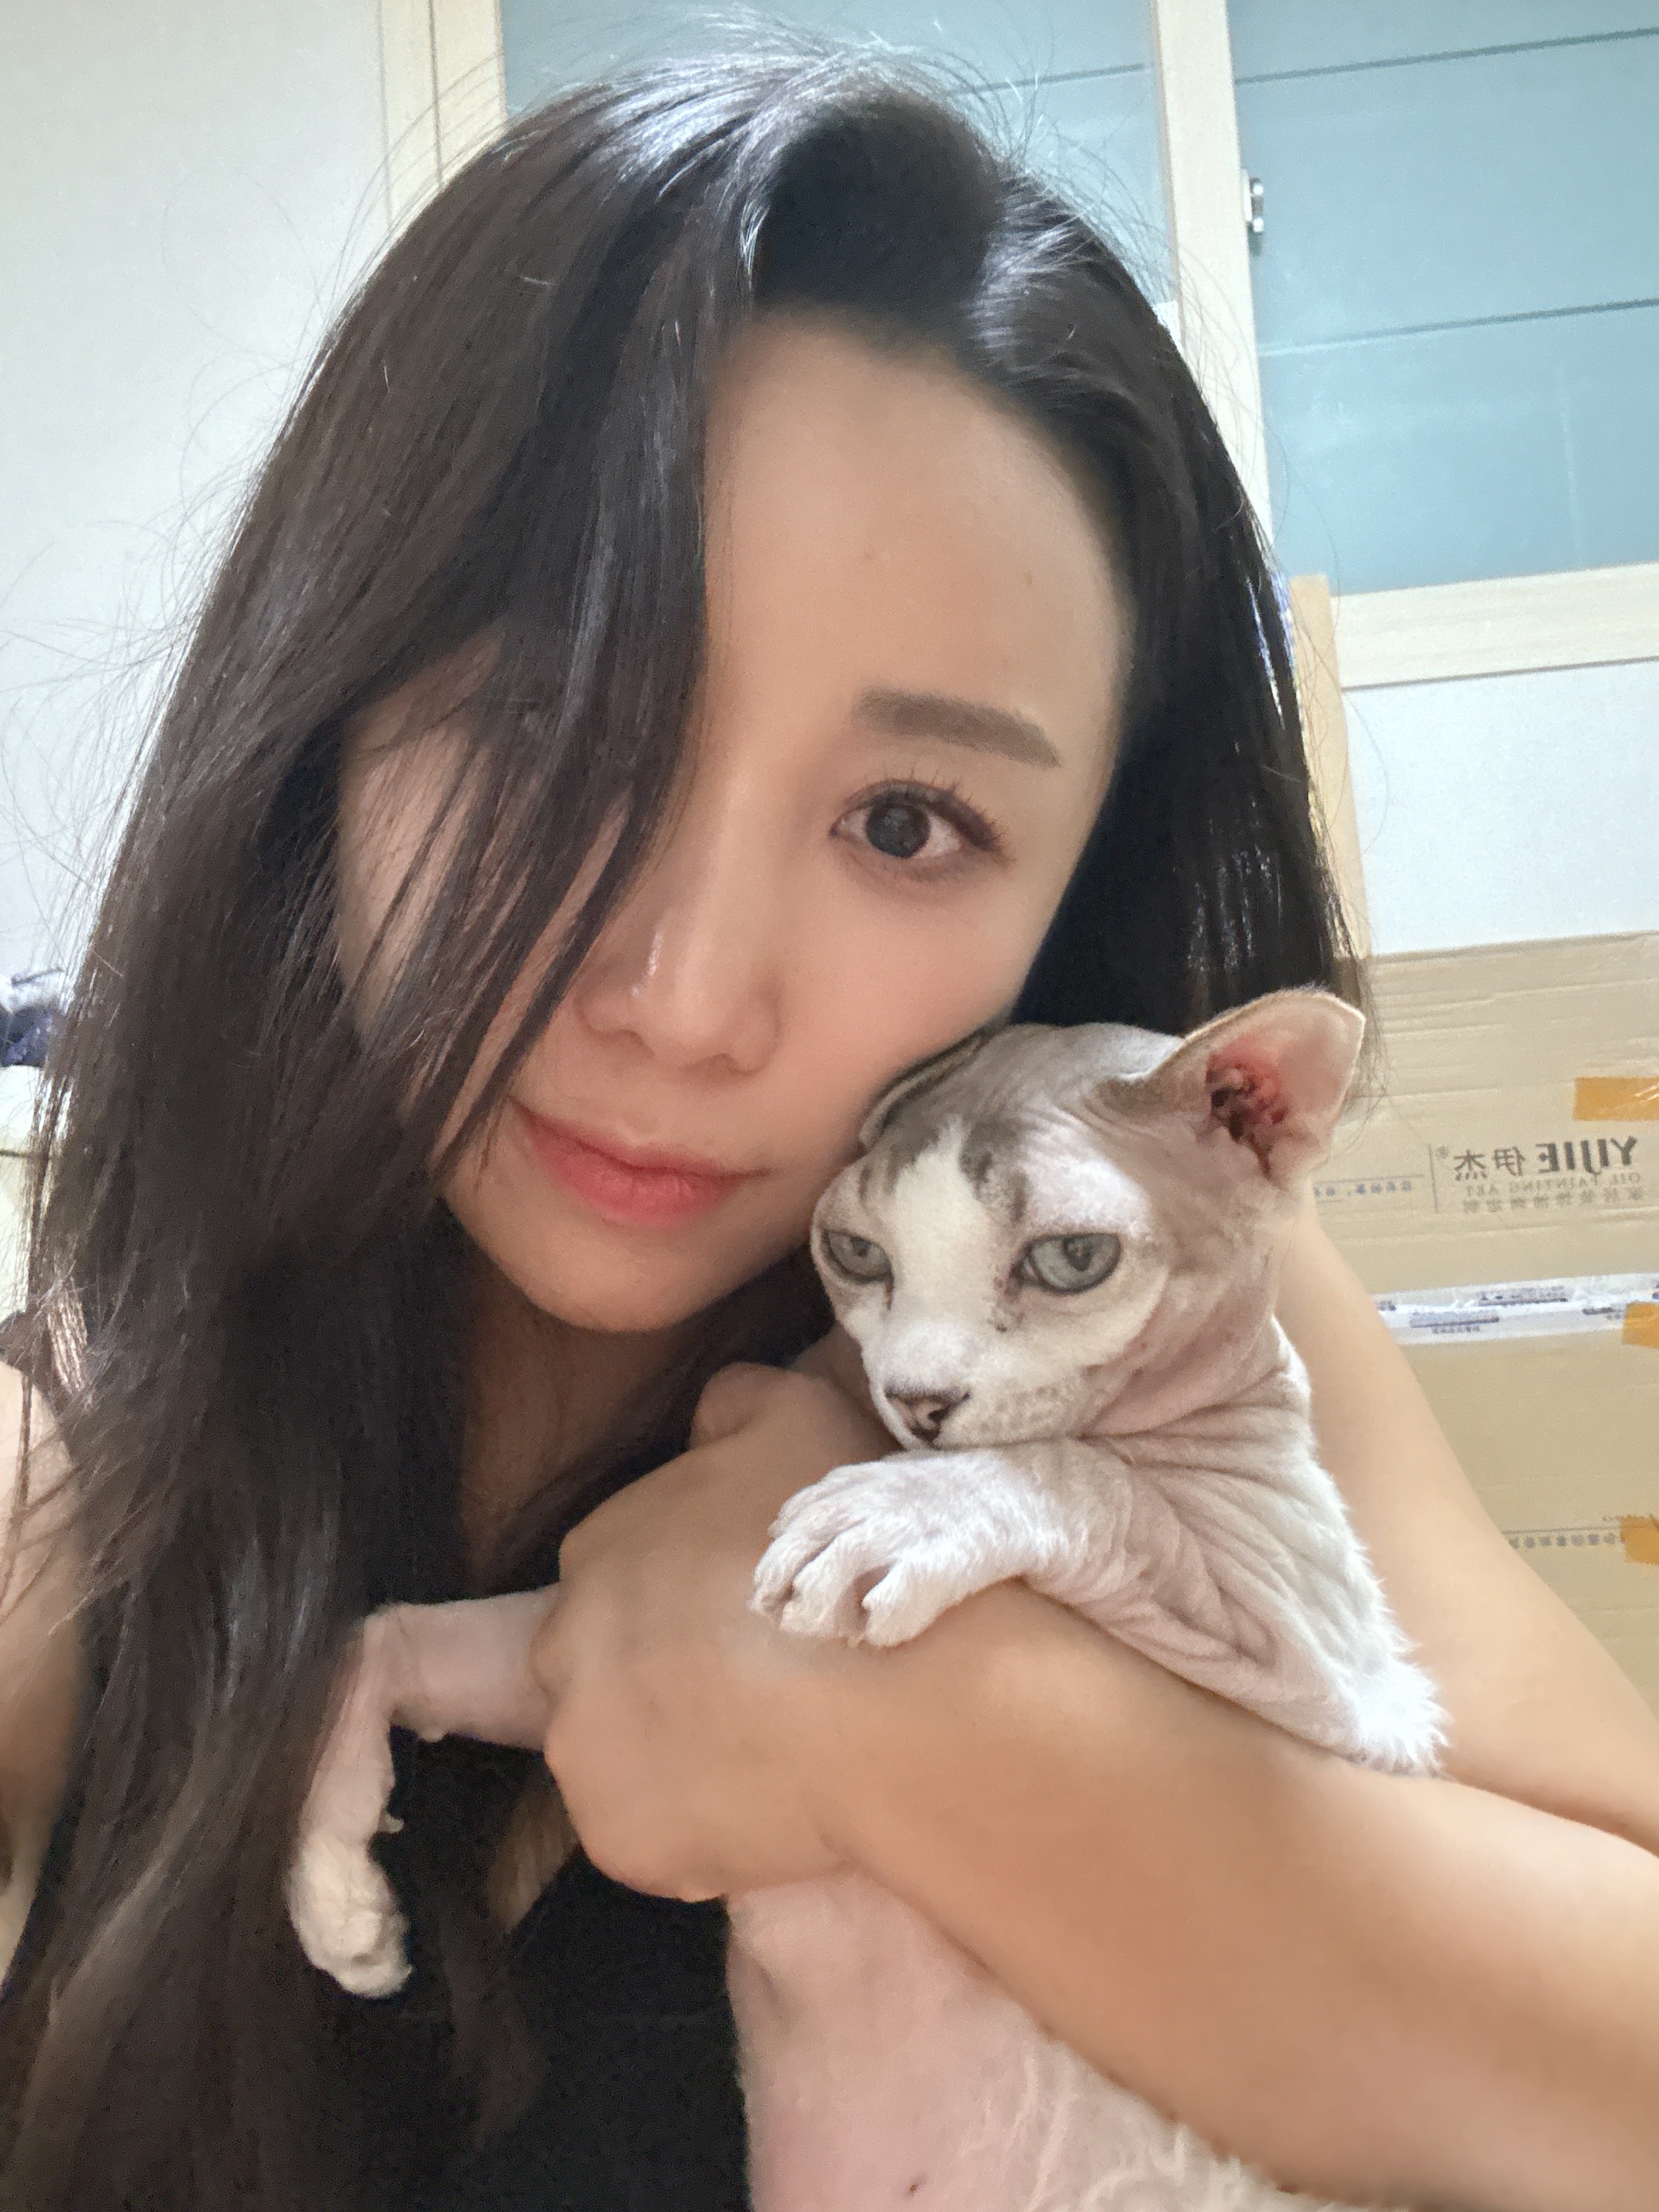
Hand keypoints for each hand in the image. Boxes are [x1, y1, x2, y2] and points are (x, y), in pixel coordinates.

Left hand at [527, 1345, 899, 1901]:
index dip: (683, 1590)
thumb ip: (734, 1403)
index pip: (616, 1571)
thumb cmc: (851, 1550)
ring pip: (618, 1754)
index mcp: (599, 1546)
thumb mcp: (801, 1416)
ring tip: (774, 1749)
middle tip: (757, 1683)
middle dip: (659, 1672)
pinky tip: (772, 1804)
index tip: (745, 1609)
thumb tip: (707, 1418)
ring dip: (677, 1752)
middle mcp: (563, 1647)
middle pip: (599, 1664)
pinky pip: (650, 1836)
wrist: (900, 1701)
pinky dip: (698, 1828)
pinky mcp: (619, 1841)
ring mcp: (583, 1753)